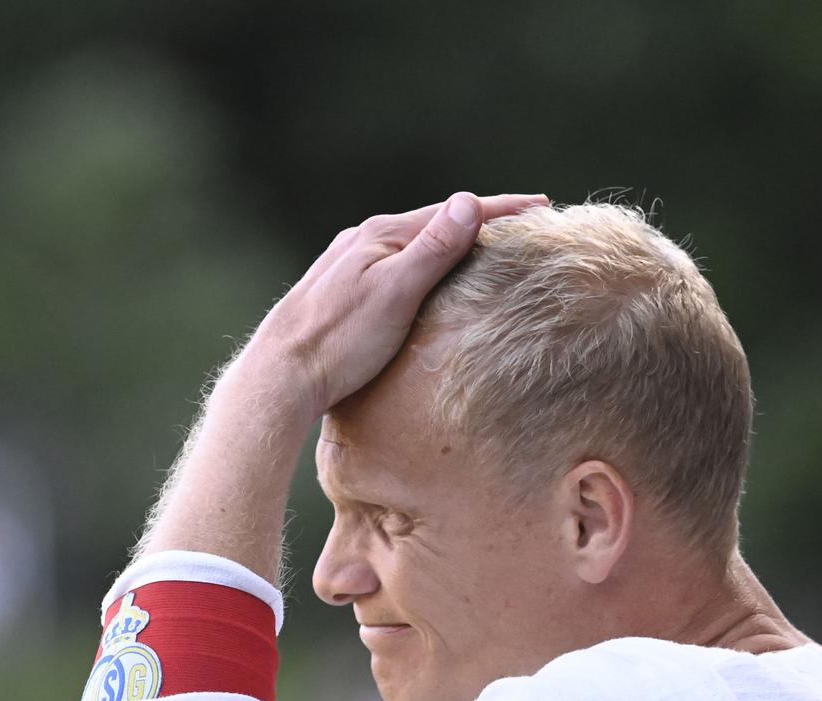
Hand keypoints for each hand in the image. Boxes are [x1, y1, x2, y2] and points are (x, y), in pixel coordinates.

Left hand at [236, 191, 549, 420]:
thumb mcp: (396, 293)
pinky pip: (393, 269)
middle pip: (432, 225)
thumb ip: (433, 248)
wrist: (278, 378)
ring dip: (448, 245)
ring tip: (481, 249)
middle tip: (520, 224)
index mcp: (380, 235)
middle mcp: (361, 243)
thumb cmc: (338, 341)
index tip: (543, 205)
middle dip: (476, 223)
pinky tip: (425, 283)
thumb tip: (469, 202)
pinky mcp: (338, 295)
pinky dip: (423, 268)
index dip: (501, 209)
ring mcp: (347, 268)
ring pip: (410, 247)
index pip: (453, 213)